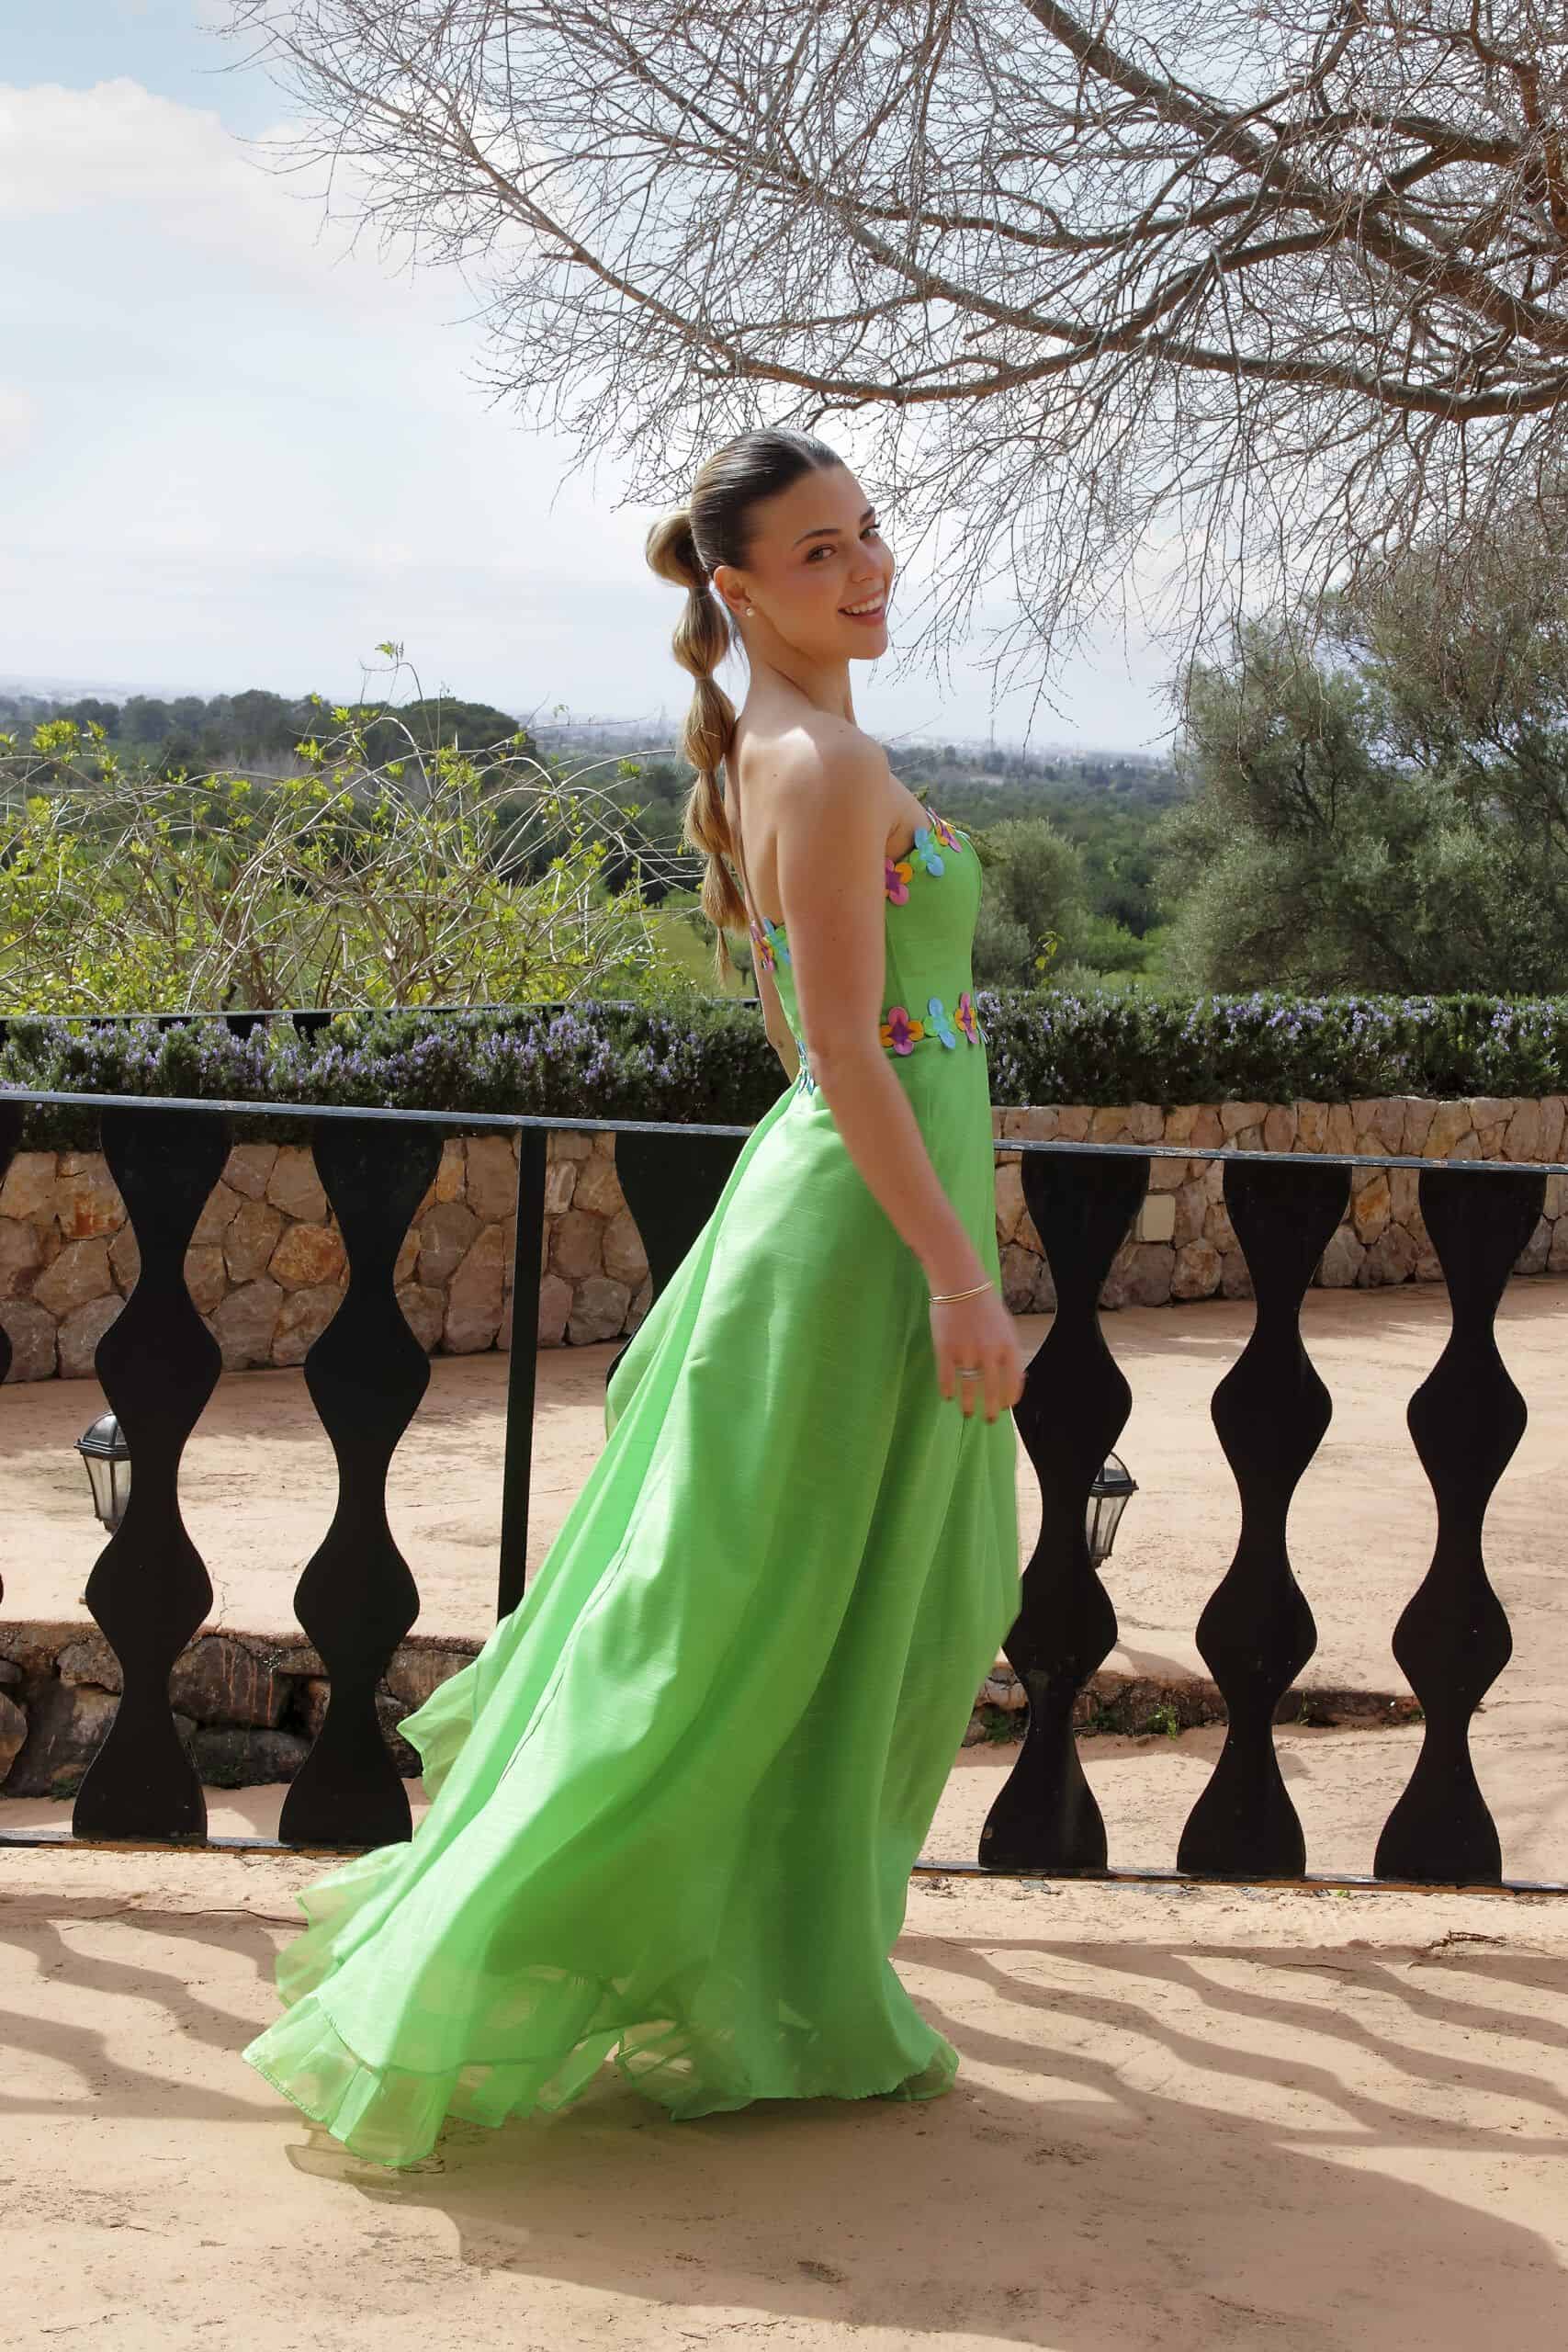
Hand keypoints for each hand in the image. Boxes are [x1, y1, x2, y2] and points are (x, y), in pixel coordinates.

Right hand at [929, 1284, 1026, 1422]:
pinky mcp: (945, 1349)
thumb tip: (1017, 1380)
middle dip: (990, 1409)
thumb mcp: (1006, 1327)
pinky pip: (947, 1378)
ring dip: (968, 1404)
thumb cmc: (985, 1306)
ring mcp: (966, 1352)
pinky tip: (948, 1397)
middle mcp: (989, 1352)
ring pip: (968, 1388)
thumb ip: (1010, 1353)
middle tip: (988, 1420)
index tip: (1005, 1408)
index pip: (1013, 1381)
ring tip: (967, 1413)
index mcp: (1008, 1346)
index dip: (1009, 1398)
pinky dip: (947, 1391)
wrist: (960, 1284)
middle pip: (991, 1390)